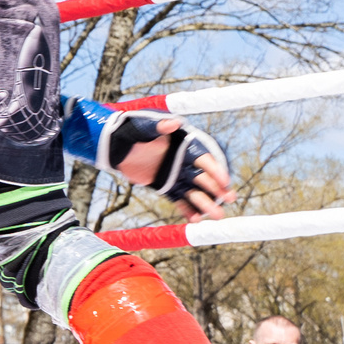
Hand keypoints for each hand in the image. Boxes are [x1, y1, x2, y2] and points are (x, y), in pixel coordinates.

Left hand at [116, 116, 235, 218]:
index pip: (203, 159)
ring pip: (194, 192)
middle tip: (229, 199)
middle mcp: (183, 162)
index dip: (215, 169)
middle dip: (217, 189)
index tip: (225, 181)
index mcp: (183, 145)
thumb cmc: (130, 130)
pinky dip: (187, 210)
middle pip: (203, 178)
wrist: (114, 145)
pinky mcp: (166, 187)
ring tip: (217, 215)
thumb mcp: (143, 127)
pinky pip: (179, 201)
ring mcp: (175, 176)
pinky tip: (196, 220)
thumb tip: (174, 123)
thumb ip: (159, 127)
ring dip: (206, 203)